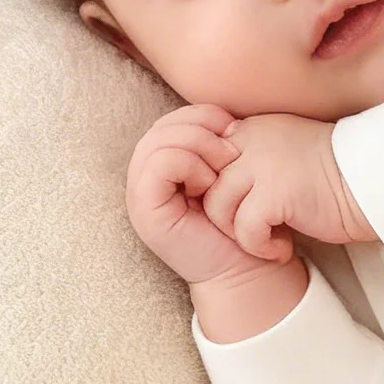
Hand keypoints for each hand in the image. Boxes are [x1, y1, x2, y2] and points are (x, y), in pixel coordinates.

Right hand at [125, 104, 271, 287]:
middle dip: (202, 128)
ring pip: (158, 141)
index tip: (236, 131)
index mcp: (165, 163)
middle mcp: (146, 175)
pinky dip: (188, 166)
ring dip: (198, 147)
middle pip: (162, 125)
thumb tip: (229, 117)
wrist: (244, 267)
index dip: (204, 115)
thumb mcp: (231, 174)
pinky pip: (158, 165)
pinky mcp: (144, 208)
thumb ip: (220, 143)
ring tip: (223, 170)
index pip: (173, 118)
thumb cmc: (241, 220)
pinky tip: (209, 185)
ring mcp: (139, 192)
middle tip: (232, 151)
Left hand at [201, 112, 376, 262]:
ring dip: (239, 234)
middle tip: (251, 231)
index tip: (239, 211)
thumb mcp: (287, 152)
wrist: (375, 184)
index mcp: (253, 129)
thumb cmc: (337, 175)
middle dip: (222, 216)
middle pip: (206, 184)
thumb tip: (222, 184)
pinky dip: (260, 246)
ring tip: (267, 241)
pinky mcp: (275, 194)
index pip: (206, 159)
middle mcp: (252, 141)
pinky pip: (245, 228)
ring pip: (218, 207)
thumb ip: (254, 156)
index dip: (215, 191)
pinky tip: (282, 248)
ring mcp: (261, 166)